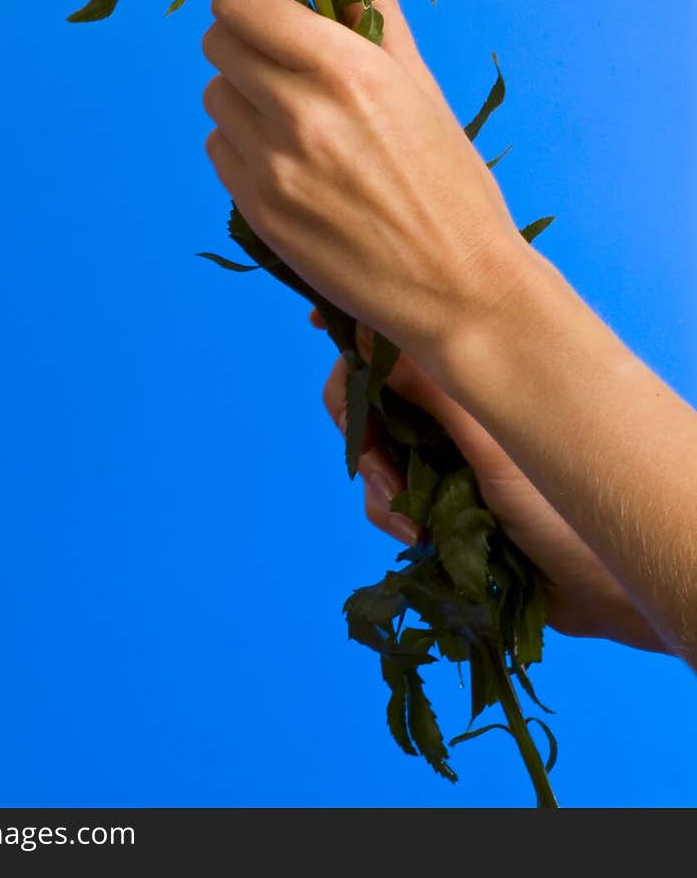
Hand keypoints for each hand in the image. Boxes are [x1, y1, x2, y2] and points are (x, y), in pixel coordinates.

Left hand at [202, 0, 528, 374]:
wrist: (459, 286)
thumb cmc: (451, 184)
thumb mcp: (420, 87)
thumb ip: (369, 18)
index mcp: (347, 71)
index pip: (243, 3)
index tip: (263, 3)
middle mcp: (301, 113)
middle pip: (218, 43)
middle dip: (242, 40)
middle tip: (276, 57)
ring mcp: (273, 166)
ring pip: (215, 98)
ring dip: (241, 95)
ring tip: (289, 117)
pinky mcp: (259, 211)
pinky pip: (220, 150)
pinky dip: (242, 145)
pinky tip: (287, 161)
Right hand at [319, 320, 665, 651]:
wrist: (597, 591)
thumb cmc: (565, 509)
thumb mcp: (494, 445)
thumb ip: (433, 391)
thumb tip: (371, 332)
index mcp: (469, 381)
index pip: (398, 342)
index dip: (360, 333)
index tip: (319, 325)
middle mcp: (453, 410)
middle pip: (372, 396)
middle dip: (363, 433)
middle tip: (383, 473)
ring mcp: (444, 455)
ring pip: (375, 452)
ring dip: (380, 486)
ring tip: (415, 521)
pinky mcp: (439, 501)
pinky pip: (388, 500)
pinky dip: (392, 516)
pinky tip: (422, 538)